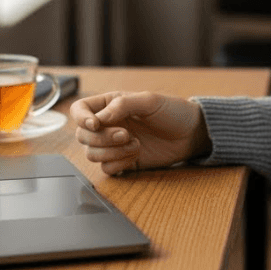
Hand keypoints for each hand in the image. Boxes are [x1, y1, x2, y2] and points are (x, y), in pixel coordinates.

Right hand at [71, 91, 211, 175]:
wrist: (191, 134)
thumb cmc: (172, 111)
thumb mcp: (150, 101)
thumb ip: (122, 105)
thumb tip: (98, 119)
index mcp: (110, 105)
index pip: (79, 110)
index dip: (81, 118)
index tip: (95, 124)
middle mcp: (108, 125)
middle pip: (82, 136)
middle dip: (102, 138)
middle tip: (127, 135)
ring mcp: (114, 145)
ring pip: (92, 154)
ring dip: (111, 152)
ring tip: (136, 144)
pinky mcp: (123, 162)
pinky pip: (106, 168)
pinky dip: (118, 163)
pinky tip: (136, 155)